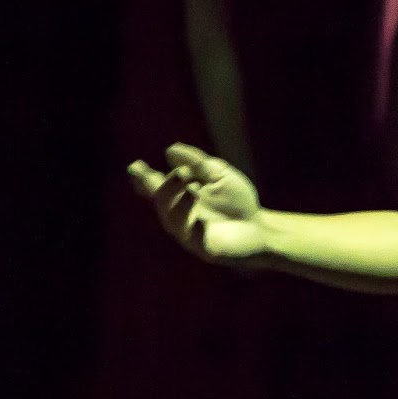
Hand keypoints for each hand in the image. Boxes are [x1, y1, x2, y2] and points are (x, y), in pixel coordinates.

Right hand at [127, 143, 265, 262]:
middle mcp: (180, 215)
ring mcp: (191, 234)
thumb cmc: (236, 202)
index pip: (155, 186)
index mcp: (179, 196)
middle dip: (167, 187)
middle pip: (162, 202)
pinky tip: (200, 221)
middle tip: (182, 173)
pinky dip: (195, 231)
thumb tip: (171, 150)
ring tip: (191, 191)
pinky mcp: (207, 249)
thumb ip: (197, 163)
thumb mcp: (219, 174)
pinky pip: (196, 241)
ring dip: (179, 206)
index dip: (142, 178)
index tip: (136, 167)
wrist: (261, 227)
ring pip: (174, 222)